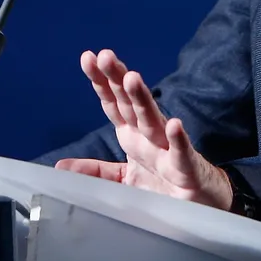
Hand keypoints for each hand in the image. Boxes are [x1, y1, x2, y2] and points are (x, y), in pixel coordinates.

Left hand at [54, 49, 232, 211]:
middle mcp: (148, 136)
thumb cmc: (163, 185)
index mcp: (132, 135)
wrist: (199, 204)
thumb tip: (61, 166)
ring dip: (142, 100)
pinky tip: (174, 125)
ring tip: (131, 79)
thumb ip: (95, 171)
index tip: (87, 57)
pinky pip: (182, 153)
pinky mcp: (186, 169)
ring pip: (152, 121)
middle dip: (118, 78)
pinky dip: (178, 139)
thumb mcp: (123, 179)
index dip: (101, 81)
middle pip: (130, 104)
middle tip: (105, 56)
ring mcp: (167, 150)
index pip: (113, 104)